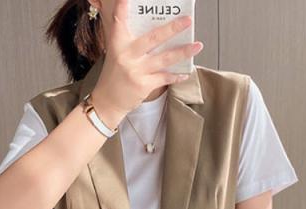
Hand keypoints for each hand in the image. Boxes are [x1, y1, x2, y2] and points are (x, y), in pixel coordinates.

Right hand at [91, 0, 203, 124]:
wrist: (108, 101)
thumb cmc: (114, 76)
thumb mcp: (116, 54)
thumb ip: (131, 43)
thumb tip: (157, 33)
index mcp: (117, 44)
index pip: (119, 21)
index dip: (122, 7)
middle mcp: (127, 55)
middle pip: (153, 38)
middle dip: (173, 28)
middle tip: (188, 20)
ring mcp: (136, 71)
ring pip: (165, 58)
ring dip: (183, 51)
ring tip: (197, 45)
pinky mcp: (144, 85)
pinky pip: (165, 77)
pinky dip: (176, 75)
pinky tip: (185, 72)